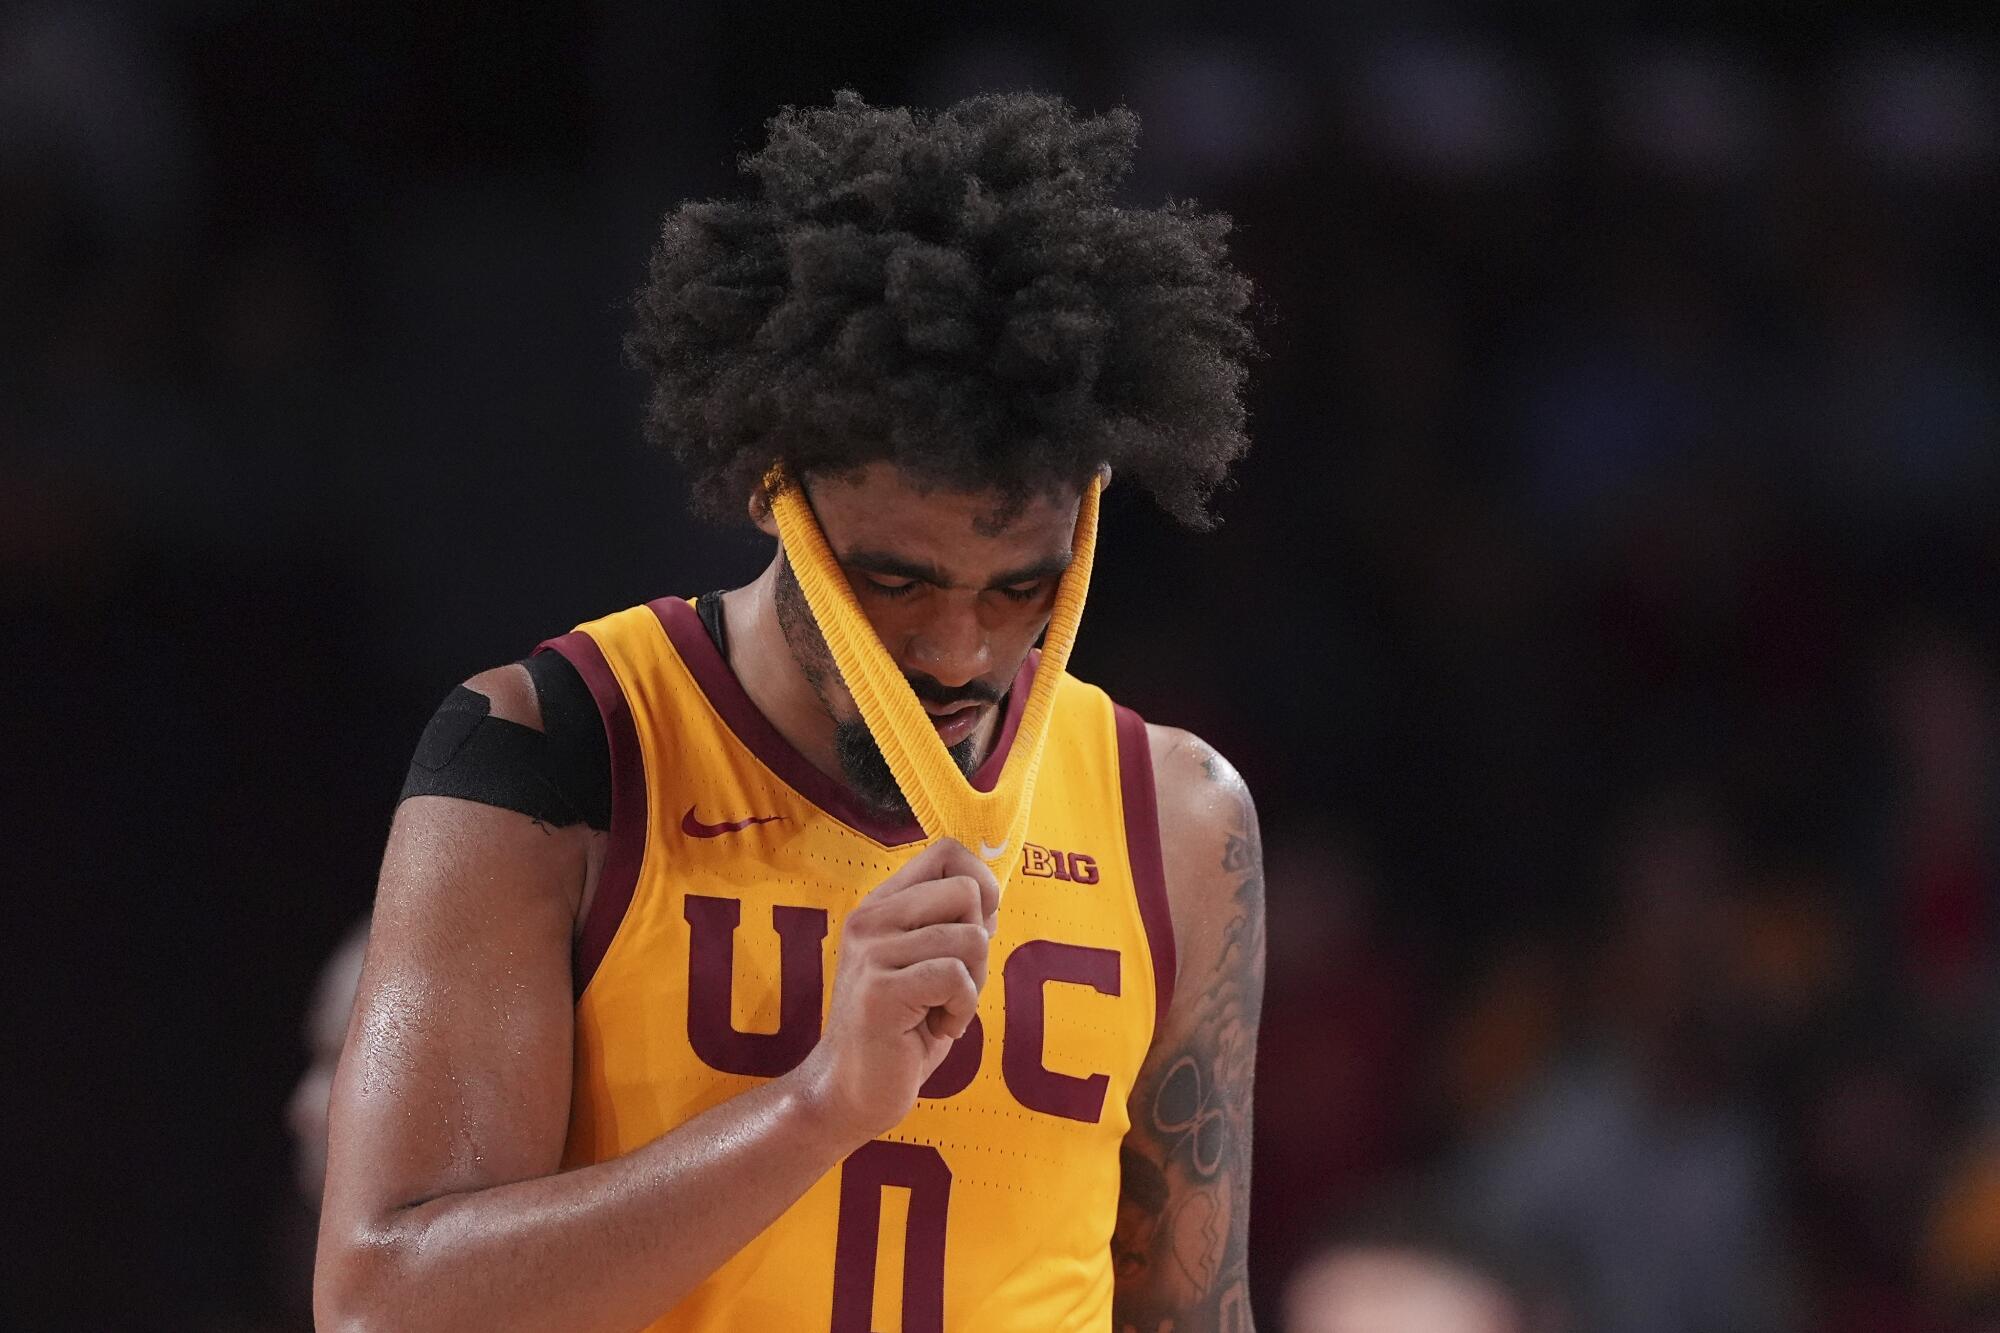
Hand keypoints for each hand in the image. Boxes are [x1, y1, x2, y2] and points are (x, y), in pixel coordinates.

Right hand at [793, 838, 999, 1144]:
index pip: (947, 852)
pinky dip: (962, 1010)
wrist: (852, 1090)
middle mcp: (871, 919)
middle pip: (967, 892)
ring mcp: (871, 952)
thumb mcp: (930, 964)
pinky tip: (934, 1028)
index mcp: (883, 906)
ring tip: (938, 1011)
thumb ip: (953, 926)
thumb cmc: (901, 1029)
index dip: (982, 885)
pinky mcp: (880, 990)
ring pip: (970, 938)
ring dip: (972, 986)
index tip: (975, 931)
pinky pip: (956, 978)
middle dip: (980, 944)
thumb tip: (991, 896)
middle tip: (952, 984)